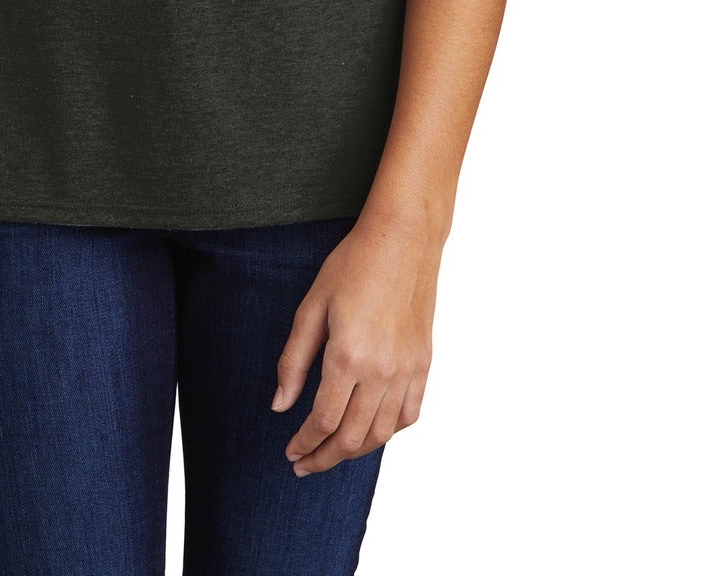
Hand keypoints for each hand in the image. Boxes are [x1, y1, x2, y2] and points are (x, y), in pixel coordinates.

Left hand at [271, 214, 440, 475]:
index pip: (323, 420)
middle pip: (352, 437)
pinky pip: (409, 414)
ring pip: (383, 433)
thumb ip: (294, 360)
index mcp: (348, 356)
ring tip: (334, 452)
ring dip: (356, 450)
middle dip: (325, 457)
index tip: (290, 452)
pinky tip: (371, 430)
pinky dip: (389, 432)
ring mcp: (408, 370)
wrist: (402, 239)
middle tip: (305, 464)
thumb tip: (280, 404)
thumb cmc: (353, 264)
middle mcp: (382, 371)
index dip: (304, 443)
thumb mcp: (311, 307)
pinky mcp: (424, 364)